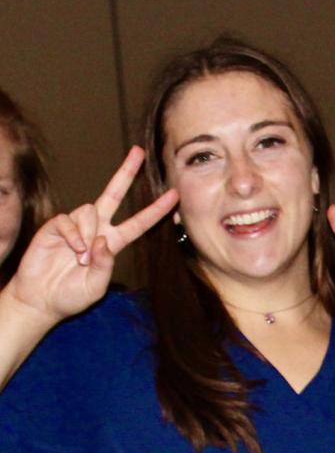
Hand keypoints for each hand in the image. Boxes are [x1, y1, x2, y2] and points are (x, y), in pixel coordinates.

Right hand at [9, 146, 177, 320]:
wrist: (41, 300)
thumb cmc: (71, 296)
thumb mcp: (95, 287)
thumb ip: (104, 265)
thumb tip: (103, 240)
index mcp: (113, 243)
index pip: (139, 223)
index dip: (156, 210)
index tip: (174, 195)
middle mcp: (97, 229)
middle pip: (114, 194)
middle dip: (126, 173)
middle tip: (139, 152)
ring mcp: (77, 226)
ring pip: (91, 210)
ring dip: (89, 234)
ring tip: (81, 258)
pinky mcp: (56, 226)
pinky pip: (69, 220)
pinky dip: (74, 235)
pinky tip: (73, 250)